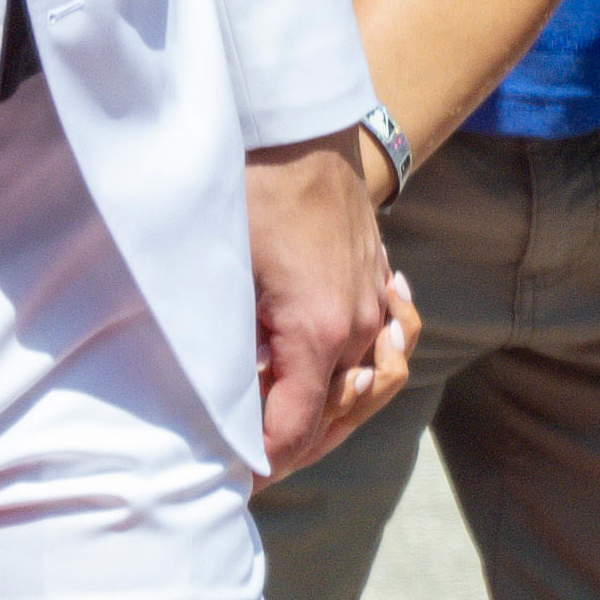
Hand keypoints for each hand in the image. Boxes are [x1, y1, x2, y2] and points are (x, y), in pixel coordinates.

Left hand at [249, 128, 404, 475]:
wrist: (292, 117)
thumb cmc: (246, 189)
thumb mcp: (219, 278)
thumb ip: (223, 354)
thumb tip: (216, 410)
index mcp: (318, 332)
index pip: (293, 432)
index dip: (260, 465)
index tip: (232, 482)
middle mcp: (359, 324)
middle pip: (335, 416)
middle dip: (293, 447)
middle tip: (249, 468)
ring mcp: (376, 298)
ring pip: (364, 381)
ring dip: (329, 408)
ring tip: (290, 426)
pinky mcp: (376, 272)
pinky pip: (383, 338)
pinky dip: (361, 362)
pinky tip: (337, 366)